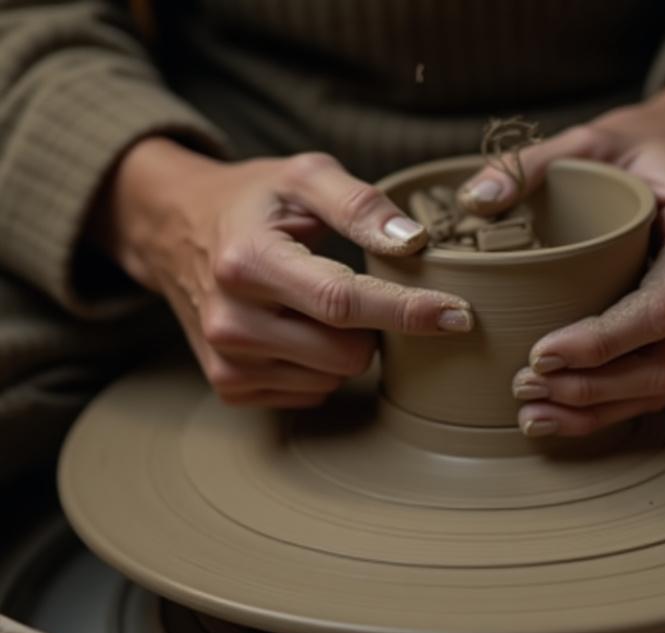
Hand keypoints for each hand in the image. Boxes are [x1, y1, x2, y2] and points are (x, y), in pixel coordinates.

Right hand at [99, 139, 472, 406]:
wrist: (174, 231)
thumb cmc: (251, 201)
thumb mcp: (303, 176)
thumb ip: (359, 204)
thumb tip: (414, 243)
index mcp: (248, 261)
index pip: (343, 301)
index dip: (408, 312)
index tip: (459, 316)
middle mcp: (230, 320)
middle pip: (348, 353)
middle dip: (375, 326)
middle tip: (358, 286)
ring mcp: (226, 361)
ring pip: (334, 378)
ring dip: (345, 345)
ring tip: (316, 304)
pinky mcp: (229, 386)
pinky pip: (311, 393)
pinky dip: (319, 365)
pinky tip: (298, 328)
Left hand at [459, 54, 664, 436]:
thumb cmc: (638, 147)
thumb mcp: (589, 139)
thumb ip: (532, 164)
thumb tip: (474, 202)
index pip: (657, 311)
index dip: (599, 345)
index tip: (539, 355)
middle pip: (661, 362)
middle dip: (591, 387)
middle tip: (524, 387)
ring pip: (661, 383)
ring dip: (597, 408)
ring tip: (532, 413)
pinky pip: (656, 379)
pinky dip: (609, 405)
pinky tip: (559, 413)